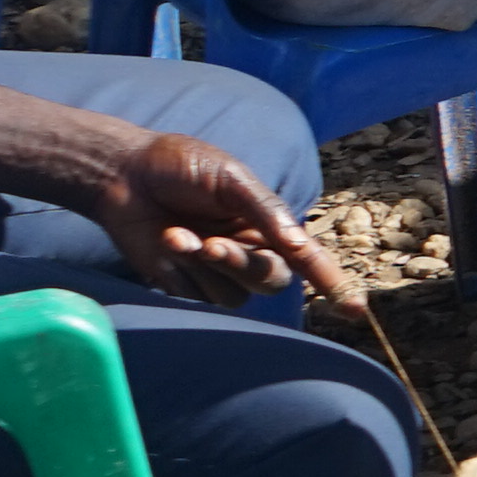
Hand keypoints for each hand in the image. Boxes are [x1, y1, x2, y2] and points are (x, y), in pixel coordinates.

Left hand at [87, 127, 353, 308]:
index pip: (308, 259)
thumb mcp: (229, 177)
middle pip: (269, 281)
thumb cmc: (180, 166)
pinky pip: (196, 297)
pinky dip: (181, 272)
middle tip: (211, 243)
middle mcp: (248, 250)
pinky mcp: (183, 284)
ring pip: (233, 295)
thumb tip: (300, 246)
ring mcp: (215, 271)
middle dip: (242, 264)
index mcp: (268, 223)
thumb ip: (266, 210)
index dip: (333, 284)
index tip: (355, 310)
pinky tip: (164, 242)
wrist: (122, 175)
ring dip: (205, 267)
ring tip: (176, 235)